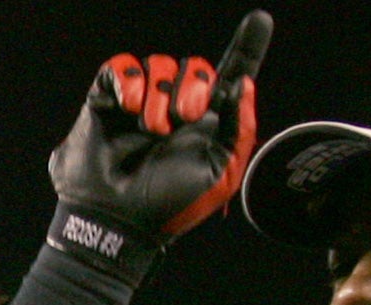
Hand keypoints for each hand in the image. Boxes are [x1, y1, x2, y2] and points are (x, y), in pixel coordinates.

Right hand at [50, 10, 273, 243]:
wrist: (119, 219)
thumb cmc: (173, 204)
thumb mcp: (222, 173)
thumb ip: (240, 129)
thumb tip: (243, 84)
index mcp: (208, 125)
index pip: (230, 78)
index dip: (247, 47)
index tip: (261, 19)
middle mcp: (177, 109)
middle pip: (196, 65)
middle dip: (195, 85)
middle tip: (186, 118)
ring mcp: (142, 103)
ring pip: (160, 63)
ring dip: (160, 95)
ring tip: (152, 130)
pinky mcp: (108, 98)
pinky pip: (123, 66)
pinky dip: (129, 81)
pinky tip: (128, 108)